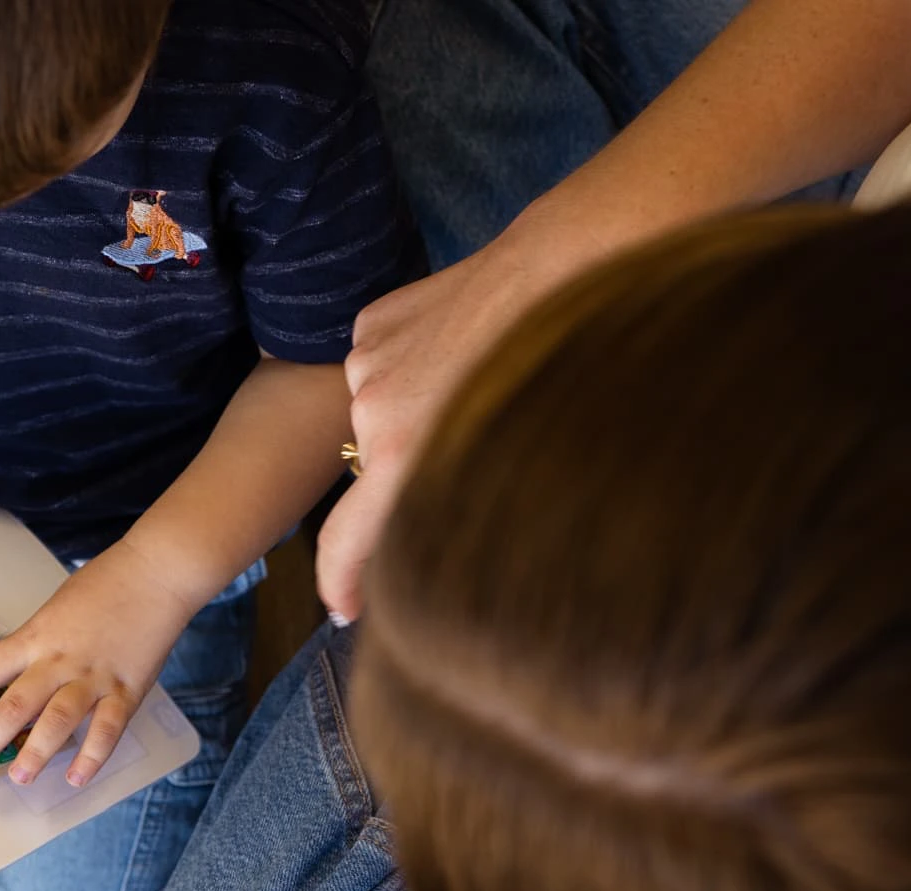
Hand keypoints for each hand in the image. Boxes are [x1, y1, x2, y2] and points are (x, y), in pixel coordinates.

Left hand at [0, 542, 196, 788]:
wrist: (155, 573)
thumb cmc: (108, 583)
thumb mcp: (59, 606)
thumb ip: (42, 640)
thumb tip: (24, 673)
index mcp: (38, 635)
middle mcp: (60, 659)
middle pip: (15, 704)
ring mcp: (93, 677)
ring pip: (56, 722)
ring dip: (35, 754)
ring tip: (19, 777)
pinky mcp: (127, 690)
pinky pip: (105, 730)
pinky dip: (90, 757)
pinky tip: (76, 777)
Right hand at [323, 212, 596, 621]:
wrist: (570, 261)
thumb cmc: (564, 365)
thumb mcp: (521, 463)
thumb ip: (460, 502)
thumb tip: (445, 533)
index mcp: (404, 454)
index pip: (344, 540)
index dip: (340, 583)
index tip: (345, 609)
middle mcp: (372, 413)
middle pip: (375, 469)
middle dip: (408, 470)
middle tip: (474, 446)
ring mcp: (368, 361)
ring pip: (381, 413)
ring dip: (414, 412)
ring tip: (479, 381)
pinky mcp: (375, 321)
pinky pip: (383, 363)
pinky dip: (413, 365)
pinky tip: (462, 345)